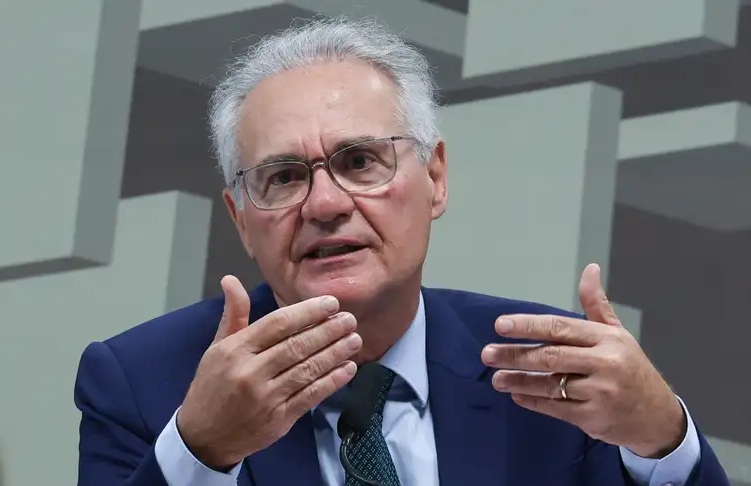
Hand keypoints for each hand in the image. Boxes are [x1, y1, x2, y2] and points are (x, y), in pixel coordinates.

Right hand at [177, 275, 361, 468]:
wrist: (203, 437)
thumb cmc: (212, 386)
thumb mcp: (217, 348)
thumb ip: (233, 314)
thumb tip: (232, 280)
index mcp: (235, 350)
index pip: (278, 324)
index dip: (307, 312)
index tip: (331, 303)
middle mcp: (251, 372)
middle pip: (297, 346)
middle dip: (328, 331)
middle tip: (350, 320)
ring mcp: (266, 397)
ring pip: (308, 369)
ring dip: (336, 353)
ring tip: (355, 340)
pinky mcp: (280, 419)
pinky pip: (311, 395)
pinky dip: (332, 381)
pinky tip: (348, 368)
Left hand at [481, 263, 685, 457]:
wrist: (658, 417)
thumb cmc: (632, 370)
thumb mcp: (618, 334)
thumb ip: (596, 305)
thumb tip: (589, 269)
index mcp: (607, 339)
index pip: (560, 328)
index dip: (528, 325)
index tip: (501, 325)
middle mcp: (605, 364)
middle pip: (550, 357)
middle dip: (515, 355)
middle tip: (487, 353)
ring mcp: (599, 393)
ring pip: (549, 384)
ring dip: (519, 380)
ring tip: (496, 378)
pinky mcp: (593, 418)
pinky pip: (555, 408)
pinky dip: (533, 401)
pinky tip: (517, 395)